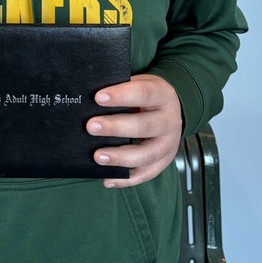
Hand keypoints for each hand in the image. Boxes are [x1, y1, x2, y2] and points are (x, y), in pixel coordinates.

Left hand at [86, 74, 182, 188]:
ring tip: (97, 156)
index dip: (121, 95)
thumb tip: (89, 97)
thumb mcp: (140, 83)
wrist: (172, 108)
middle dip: (115, 127)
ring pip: (146, 155)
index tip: (98, 97)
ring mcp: (169, 144)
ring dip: (120, 157)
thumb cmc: (147, 95)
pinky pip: (146, 174)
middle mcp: (170, 121)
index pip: (143, 93)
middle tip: (91, 126)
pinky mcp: (164, 162)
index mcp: (164, 95)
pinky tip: (108, 179)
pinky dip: (126, 179)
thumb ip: (121, 89)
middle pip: (144, 126)